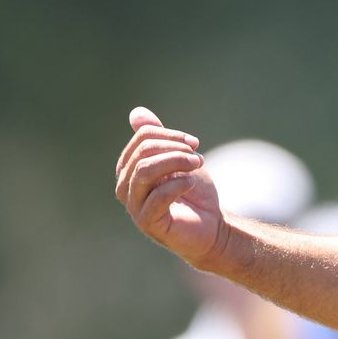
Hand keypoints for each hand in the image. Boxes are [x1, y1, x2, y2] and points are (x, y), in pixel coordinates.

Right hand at [115, 106, 223, 266]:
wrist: (211, 226)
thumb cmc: (193, 192)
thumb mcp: (178, 158)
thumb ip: (158, 138)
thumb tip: (136, 112)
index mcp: (131, 168)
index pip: (143, 137)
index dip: (171, 135)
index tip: (194, 143)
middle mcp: (126, 187)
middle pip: (143, 152)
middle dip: (175, 149)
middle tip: (198, 157)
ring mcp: (134, 206)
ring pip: (145, 171)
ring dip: (177, 163)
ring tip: (197, 166)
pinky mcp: (148, 222)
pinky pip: (156, 196)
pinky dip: (178, 184)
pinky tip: (191, 184)